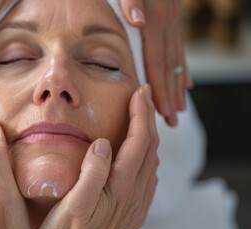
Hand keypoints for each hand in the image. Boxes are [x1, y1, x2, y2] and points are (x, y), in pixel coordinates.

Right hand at [35, 85, 158, 228]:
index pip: (139, 141)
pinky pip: (148, 178)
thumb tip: (102, 142)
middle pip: (150, 148)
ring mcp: (135, 204)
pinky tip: (139, 157)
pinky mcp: (132, 212)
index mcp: (120, 187)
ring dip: (149, 136)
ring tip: (142, 119)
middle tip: (143, 96)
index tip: (139, 92)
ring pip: (151, 162)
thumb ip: (91, 175)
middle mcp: (134, 194)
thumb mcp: (73, 206)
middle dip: (148, 118)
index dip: (141, 114)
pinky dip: (147, 157)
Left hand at [119, 0, 192, 125]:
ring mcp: (170, 15)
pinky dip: (180, 62)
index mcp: (153, 17)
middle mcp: (166, 19)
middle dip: (171, 94)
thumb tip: (138, 22)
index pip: (157, 61)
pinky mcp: (168, 12)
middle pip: (169, 64)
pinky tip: (185, 77)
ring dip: (177, 82)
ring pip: (175, 55)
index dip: (161, 88)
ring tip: (180, 104)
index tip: (165, 112)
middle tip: (172, 120)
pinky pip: (177, 42)